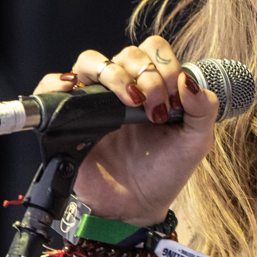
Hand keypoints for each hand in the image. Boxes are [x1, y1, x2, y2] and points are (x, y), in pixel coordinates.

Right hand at [33, 35, 218, 225]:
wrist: (137, 206)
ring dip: (114, 75)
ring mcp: (94, 101)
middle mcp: (122, 87)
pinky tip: (73, 88)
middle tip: (155, 112)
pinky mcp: (69, 118)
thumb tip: (189, 82)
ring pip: (91, 61)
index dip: (167, 66)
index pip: (154, 49)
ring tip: (130, 102)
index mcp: (152, 85)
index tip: (175, 103)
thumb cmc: (165, 172)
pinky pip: (51, 88)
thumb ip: (204, 109)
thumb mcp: (196, 141)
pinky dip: (55, 82)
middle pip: (127, 52)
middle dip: (148, 76)